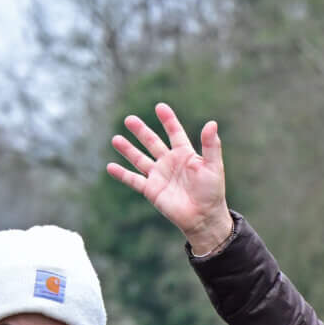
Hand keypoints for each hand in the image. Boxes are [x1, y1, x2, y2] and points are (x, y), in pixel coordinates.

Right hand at [106, 104, 232, 258]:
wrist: (203, 217)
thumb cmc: (212, 192)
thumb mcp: (213, 166)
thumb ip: (211, 145)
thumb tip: (212, 123)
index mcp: (184, 154)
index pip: (174, 132)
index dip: (168, 120)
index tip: (160, 107)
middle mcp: (169, 162)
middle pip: (152, 142)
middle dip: (141, 131)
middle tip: (129, 119)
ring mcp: (159, 176)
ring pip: (140, 159)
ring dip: (128, 149)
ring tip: (115, 139)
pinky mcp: (151, 190)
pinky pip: (133, 180)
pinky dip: (122, 174)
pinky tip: (110, 167)